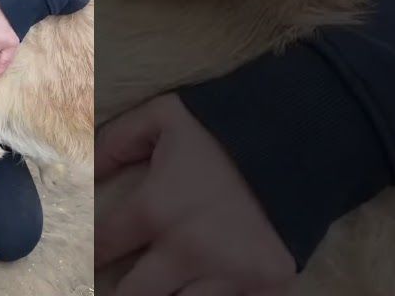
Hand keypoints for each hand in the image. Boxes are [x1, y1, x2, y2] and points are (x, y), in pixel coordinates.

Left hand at [95, 94, 294, 294]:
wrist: (307, 135)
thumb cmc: (227, 124)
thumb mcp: (163, 116)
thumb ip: (116, 142)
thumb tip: (86, 171)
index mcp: (155, 210)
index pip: (103, 247)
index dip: (91, 254)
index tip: (91, 259)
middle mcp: (186, 251)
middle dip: (122, 292)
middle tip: (124, 284)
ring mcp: (228, 274)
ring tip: (164, 286)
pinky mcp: (266, 284)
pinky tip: (207, 285)